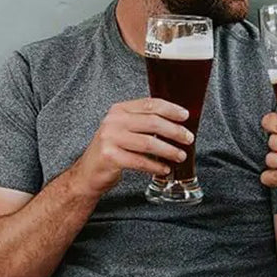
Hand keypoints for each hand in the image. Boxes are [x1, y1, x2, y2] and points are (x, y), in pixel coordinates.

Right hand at [73, 98, 192, 197]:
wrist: (88, 172)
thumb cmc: (112, 150)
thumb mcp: (124, 130)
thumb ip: (144, 123)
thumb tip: (177, 124)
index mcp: (119, 110)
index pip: (149, 104)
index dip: (171, 109)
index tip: (185, 116)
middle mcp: (113, 121)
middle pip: (152, 122)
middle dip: (175, 131)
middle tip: (188, 139)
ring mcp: (110, 138)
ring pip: (148, 142)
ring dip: (168, 150)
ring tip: (180, 155)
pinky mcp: (110, 157)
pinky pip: (139, 161)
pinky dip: (155, 166)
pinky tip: (164, 169)